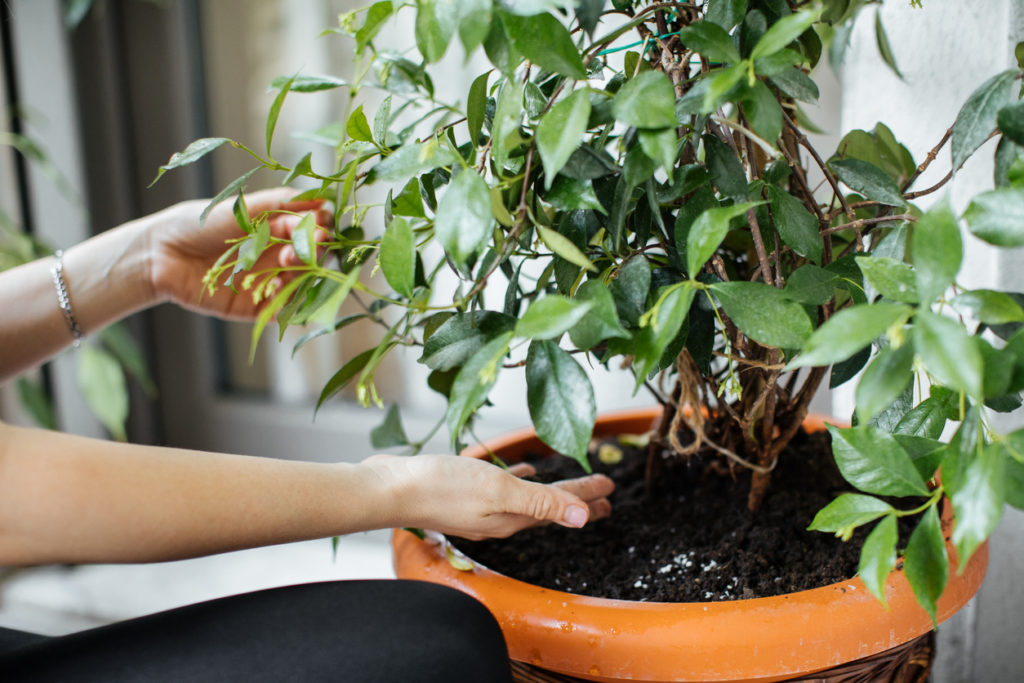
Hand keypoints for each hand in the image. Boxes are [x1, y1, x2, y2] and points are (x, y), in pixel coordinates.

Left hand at [148, 187, 331, 319]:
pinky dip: (288, 300)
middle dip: (316, 249)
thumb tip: (323, 198)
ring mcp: (269, 282)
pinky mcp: (256, 307)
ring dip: (303, 272)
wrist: (161, 253)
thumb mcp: (243, 206)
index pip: (314, 228)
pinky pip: (282, 309)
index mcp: (278, 229)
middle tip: (312, 243)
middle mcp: (278, 255)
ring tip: (287, 261)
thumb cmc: (200, 223)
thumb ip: (282, 202)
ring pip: (302, 282)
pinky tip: (280, 286)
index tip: (321, 222)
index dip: (322, 226)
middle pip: (314, 256)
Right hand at [363, 454, 614, 540]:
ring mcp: (479, 508)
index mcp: (512, 519)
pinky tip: (520, 472)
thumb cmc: (440, 487)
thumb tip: (583, 517)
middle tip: (603, 499)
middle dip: (576, 502)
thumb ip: (540, 502)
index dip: (586, 497)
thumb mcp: (498, 491)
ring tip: (568, 487)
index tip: (611, 489)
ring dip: (550, 493)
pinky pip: (500, 488)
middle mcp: (499, 519)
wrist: (389, 489)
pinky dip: (516, 481)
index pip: (560, 508)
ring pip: (526, 500)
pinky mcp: (461, 494)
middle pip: (548, 509)